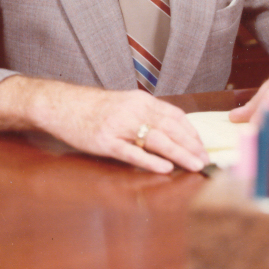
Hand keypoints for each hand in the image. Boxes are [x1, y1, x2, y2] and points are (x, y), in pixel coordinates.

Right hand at [0, 76, 209, 173]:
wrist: (62, 104)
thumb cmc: (94, 107)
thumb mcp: (124, 104)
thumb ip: (146, 114)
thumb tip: (172, 131)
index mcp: (140, 100)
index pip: (175, 115)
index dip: (191, 132)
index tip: (202, 146)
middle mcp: (133, 110)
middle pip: (170, 128)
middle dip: (191, 146)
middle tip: (205, 161)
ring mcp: (119, 126)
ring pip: (157, 140)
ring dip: (180, 154)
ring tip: (194, 165)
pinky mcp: (105, 141)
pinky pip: (132, 152)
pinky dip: (151, 161)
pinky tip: (165, 168)